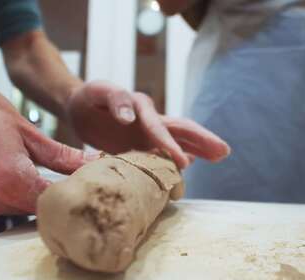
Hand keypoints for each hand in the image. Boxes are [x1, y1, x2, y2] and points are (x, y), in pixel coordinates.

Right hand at [0, 70, 97, 217]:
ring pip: (17, 209)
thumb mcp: (27, 129)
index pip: (55, 203)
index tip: (85, 181)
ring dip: (29, 193)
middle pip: (37, 209)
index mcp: (10, 182)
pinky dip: (6, 193)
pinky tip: (7, 170)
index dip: (73, 192)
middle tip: (66, 174)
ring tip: (33, 166)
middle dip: (53, 193)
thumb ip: (63, 156)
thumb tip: (94, 163)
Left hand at [65, 81, 229, 167]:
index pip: (160, 128)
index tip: (184, 162)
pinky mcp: (142, 143)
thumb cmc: (89, 97)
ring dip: (200, 147)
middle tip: (224, 152)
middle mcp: (150, 120)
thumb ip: (115, 99)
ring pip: (180, 139)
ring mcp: (149, 132)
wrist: (80, 107)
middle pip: (182, 129)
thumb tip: (130, 117)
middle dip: (203, 141)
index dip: (171, 144)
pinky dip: (181, 154)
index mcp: (141, 108)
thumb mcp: (98, 92)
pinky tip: (193, 161)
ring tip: (220, 155)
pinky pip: (165, 150)